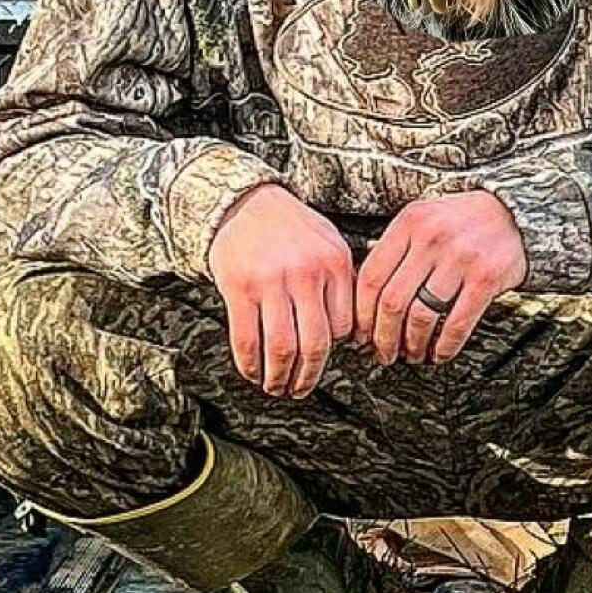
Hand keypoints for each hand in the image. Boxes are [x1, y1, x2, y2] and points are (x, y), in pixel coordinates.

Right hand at [207, 183, 357, 394]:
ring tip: (276, 386)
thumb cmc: (290, 227)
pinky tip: (253, 372)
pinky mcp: (239, 288)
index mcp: (334, 264)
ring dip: (279, 378)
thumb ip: (342, 283)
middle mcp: (305, 274)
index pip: (342, 326)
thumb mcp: (329, 244)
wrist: (245, 202)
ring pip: (281, 348)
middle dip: (308, 377)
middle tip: (301, 390)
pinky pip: (247, 340)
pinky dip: (251, 365)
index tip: (323, 360)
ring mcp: (271, 282)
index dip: (334, 349)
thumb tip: (352, 334)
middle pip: (315, 344)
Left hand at [356, 191, 527, 365]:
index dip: (362, 313)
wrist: (512, 213)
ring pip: (421, 315)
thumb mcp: (423, 218)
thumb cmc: (462, 220)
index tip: (361, 333)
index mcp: (409, 223)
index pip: (372, 276)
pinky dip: (445, 345)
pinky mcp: (485, 277)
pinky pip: (458, 322)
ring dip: (413, 344)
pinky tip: (440, 352)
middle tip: (383, 352)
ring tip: (413, 354)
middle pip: (392, 301)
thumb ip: (396, 247)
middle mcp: (432, 238)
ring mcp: (460, 258)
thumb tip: (365, 294)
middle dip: (384, 337)